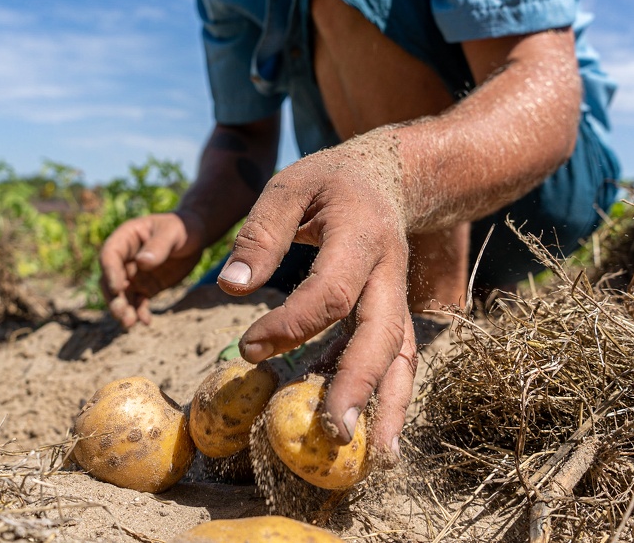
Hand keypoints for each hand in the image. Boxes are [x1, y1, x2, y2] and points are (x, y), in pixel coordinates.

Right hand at [100, 212, 203, 328]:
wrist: (195, 237)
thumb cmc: (181, 227)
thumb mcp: (172, 232)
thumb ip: (158, 246)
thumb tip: (142, 263)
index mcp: (126, 239)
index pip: (110, 256)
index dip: (110, 272)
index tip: (117, 288)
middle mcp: (125, 259)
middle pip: (111, 280)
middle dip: (114, 298)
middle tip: (121, 314)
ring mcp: (134, 274)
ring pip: (122, 295)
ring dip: (124, 310)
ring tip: (130, 324)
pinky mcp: (146, 287)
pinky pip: (139, 302)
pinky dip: (140, 312)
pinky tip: (146, 321)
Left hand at [216, 137, 415, 457]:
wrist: (387, 177)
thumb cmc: (329, 182)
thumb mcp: (288, 187)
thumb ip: (260, 234)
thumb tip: (233, 289)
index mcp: (360, 237)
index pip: (330, 294)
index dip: (290, 327)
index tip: (248, 349)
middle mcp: (387, 273)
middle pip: (383, 335)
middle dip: (360, 385)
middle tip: (334, 432)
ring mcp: (394, 295)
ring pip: (400, 354)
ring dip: (390, 404)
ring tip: (377, 456)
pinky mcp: (390, 310)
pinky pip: (390, 354)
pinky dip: (379, 390)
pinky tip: (356, 419)